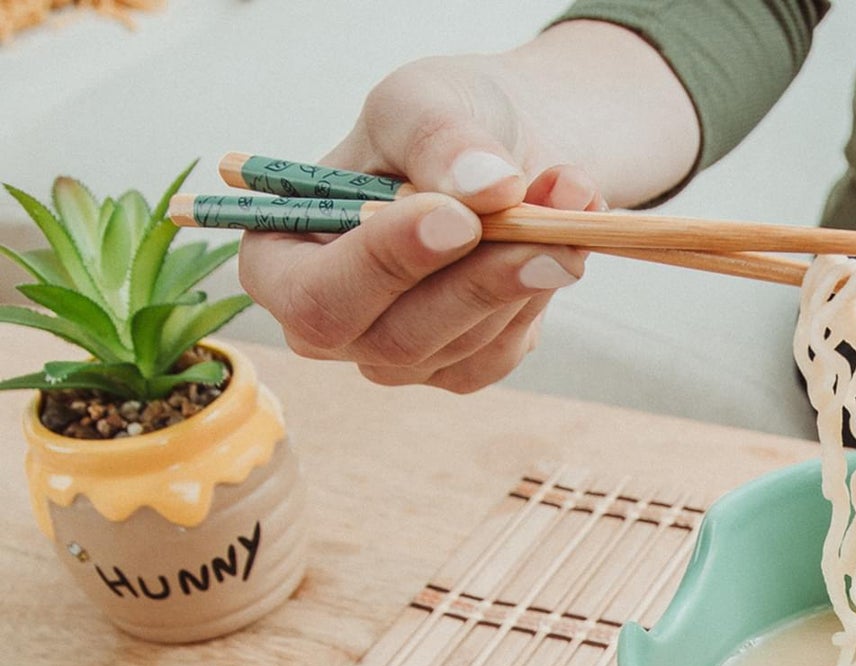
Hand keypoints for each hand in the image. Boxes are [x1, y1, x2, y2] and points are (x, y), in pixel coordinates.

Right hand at [237, 53, 600, 392]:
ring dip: (527, 273)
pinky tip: (564, 236)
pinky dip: (543, 290)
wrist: (503, 148)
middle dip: (477, 281)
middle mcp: (330, 323)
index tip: (457, 217)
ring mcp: (395, 355)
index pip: (317, 297)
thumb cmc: (436, 122)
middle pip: (396, 339)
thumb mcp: (421, 100)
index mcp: (280, 259)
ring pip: (463, 347)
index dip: (385, 264)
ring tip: (567, 194)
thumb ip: (438, 137)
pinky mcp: (459, 367)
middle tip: (544, 223)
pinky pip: (504, 351)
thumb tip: (484, 189)